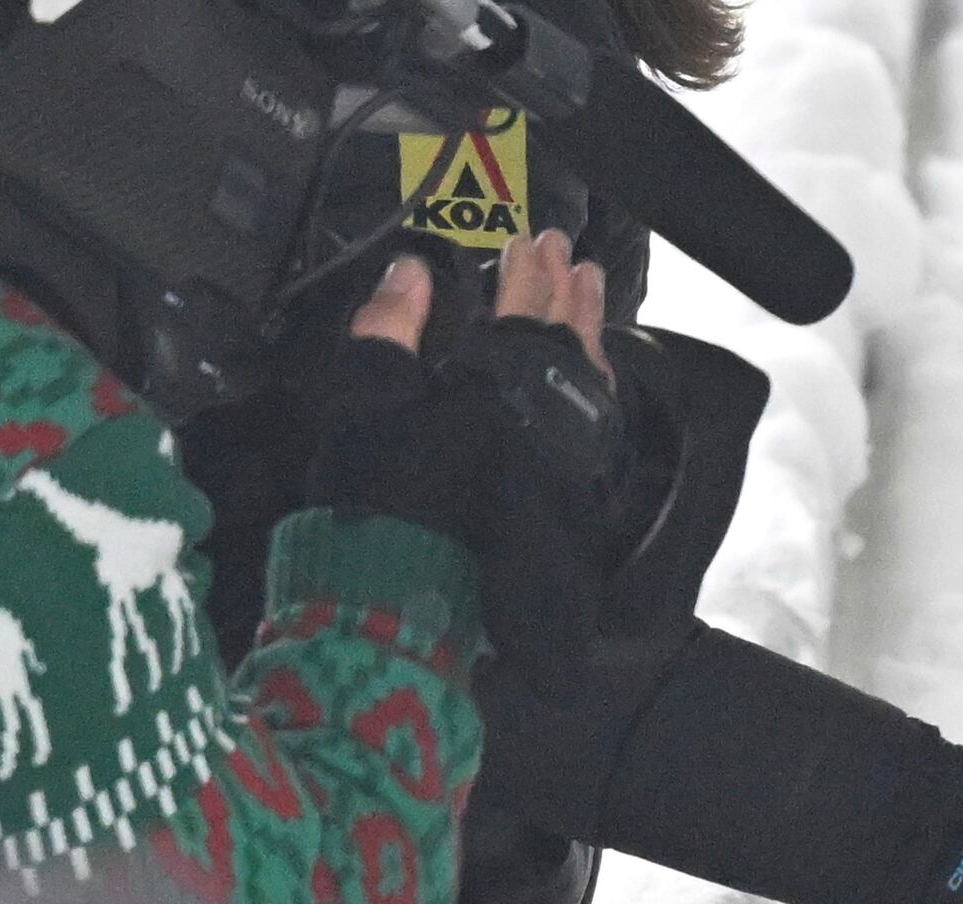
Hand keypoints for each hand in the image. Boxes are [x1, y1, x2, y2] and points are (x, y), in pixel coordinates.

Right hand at [303, 238, 622, 686]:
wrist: (405, 605)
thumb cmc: (378, 505)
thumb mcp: (364, 405)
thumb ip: (388, 332)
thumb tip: (413, 274)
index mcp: (498, 389)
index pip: (521, 313)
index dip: (525, 272)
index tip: (530, 239)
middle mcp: (548, 424)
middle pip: (569, 344)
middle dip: (567, 294)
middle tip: (571, 255)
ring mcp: (569, 468)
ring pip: (592, 386)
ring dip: (591, 334)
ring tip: (590, 296)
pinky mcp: (575, 508)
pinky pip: (597, 432)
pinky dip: (597, 393)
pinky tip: (594, 380)